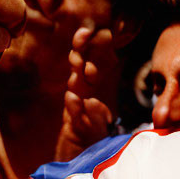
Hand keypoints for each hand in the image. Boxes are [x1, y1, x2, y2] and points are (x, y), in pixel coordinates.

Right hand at [55, 26, 116, 161]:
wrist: (84, 148)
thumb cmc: (95, 118)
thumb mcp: (102, 84)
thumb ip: (101, 69)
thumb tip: (105, 38)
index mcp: (85, 80)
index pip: (83, 56)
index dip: (85, 43)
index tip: (92, 29)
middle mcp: (78, 89)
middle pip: (76, 65)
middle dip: (79, 49)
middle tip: (83, 35)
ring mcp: (75, 105)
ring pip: (75, 85)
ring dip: (77, 73)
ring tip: (81, 63)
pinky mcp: (76, 123)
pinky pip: (74, 113)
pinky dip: (74, 106)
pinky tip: (74, 97)